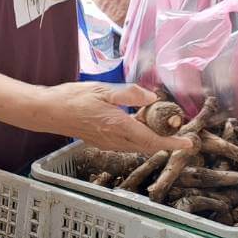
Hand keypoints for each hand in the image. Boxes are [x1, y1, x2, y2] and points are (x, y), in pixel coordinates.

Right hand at [33, 82, 194, 154]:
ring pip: (137, 146)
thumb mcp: (103, 90)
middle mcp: (114, 139)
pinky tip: (139, 126)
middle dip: (166, 143)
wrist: (49, 111)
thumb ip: (130, 94)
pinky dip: (139, 138)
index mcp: (117, 125)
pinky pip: (126, 144)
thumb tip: (152, 99)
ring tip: (164, 129)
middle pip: (147, 146)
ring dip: (153, 141)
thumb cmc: (73, 98)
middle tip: (182, 137)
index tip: (187, 144)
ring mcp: (107, 143)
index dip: (171, 143)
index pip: (150, 139)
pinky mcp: (101, 142)